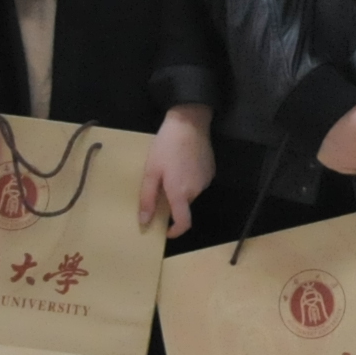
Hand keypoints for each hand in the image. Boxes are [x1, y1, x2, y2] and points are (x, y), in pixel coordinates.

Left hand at [141, 105, 212, 238]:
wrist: (189, 123)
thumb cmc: (166, 147)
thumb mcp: (151, 171)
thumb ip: (147, 199)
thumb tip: (145, 222)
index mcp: (180, 193)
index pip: (183, 222)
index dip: (175, 232)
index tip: (165, 231)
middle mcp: (196, 191)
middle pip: (183, 205)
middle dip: (172, 200)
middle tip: (161, 184)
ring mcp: (206, 180)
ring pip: (190, 193)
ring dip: (180, 188)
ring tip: (172, 168)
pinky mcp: (211, 170)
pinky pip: (198, 182)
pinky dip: (189, 179)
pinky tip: (183, 162)